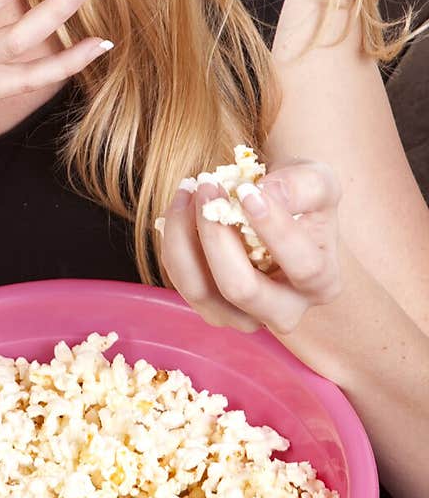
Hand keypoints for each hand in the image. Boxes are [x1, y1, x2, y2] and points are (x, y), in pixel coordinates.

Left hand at [157, 158, 343, 334]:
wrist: (280, 217)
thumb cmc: (302, 199)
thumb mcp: (317, 180)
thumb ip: (303, 185)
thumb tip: (266, 193)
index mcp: (322, 284)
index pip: (303, 267)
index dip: (274, 229)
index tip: (247, 189)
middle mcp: (284, 312)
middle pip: (241, 288)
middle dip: (216, 236)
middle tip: (208, 187)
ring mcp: (244, 317)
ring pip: (201, 290)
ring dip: (185, 236)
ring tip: (190, 191)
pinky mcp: (211, 308)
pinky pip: (182, 279)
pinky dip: (175, 239)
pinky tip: (184, 204)